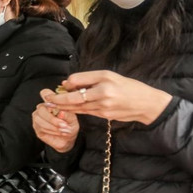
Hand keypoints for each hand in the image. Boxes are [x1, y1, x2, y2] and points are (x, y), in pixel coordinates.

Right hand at [33, 98, 79, 152]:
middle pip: (41, 108)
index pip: (45, 93)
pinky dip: (52, 131)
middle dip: (52, 118)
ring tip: (64, 130)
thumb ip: (67, 115)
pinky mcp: (36, 127)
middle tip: (64, 124)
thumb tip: (60, 113)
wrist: (67, 139)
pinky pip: (41, 127)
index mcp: (52, 102)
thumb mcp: (73, 119)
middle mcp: (43, 108)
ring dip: (53, 126)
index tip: (56, 104)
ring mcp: (38, 117)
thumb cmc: (70, 126)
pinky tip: (60, 132)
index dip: (48, 96)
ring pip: (40, 119)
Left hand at [39, 71, 171, 124]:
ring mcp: (103, 108)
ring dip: (63, 106)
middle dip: (58, 100)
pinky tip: (66, 109)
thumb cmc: (128, 87)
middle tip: (47, 99)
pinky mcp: (103, 116)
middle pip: (74, 98)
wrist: (146, 104)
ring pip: (78, 107)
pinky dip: (74, 110)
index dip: (67, 84)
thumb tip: (67, 83)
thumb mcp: (109, 76)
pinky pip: (85, 112)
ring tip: (51, 104)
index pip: (78, 82)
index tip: (60, 86)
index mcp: (104, 82)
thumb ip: (88, 78)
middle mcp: (102, 95)